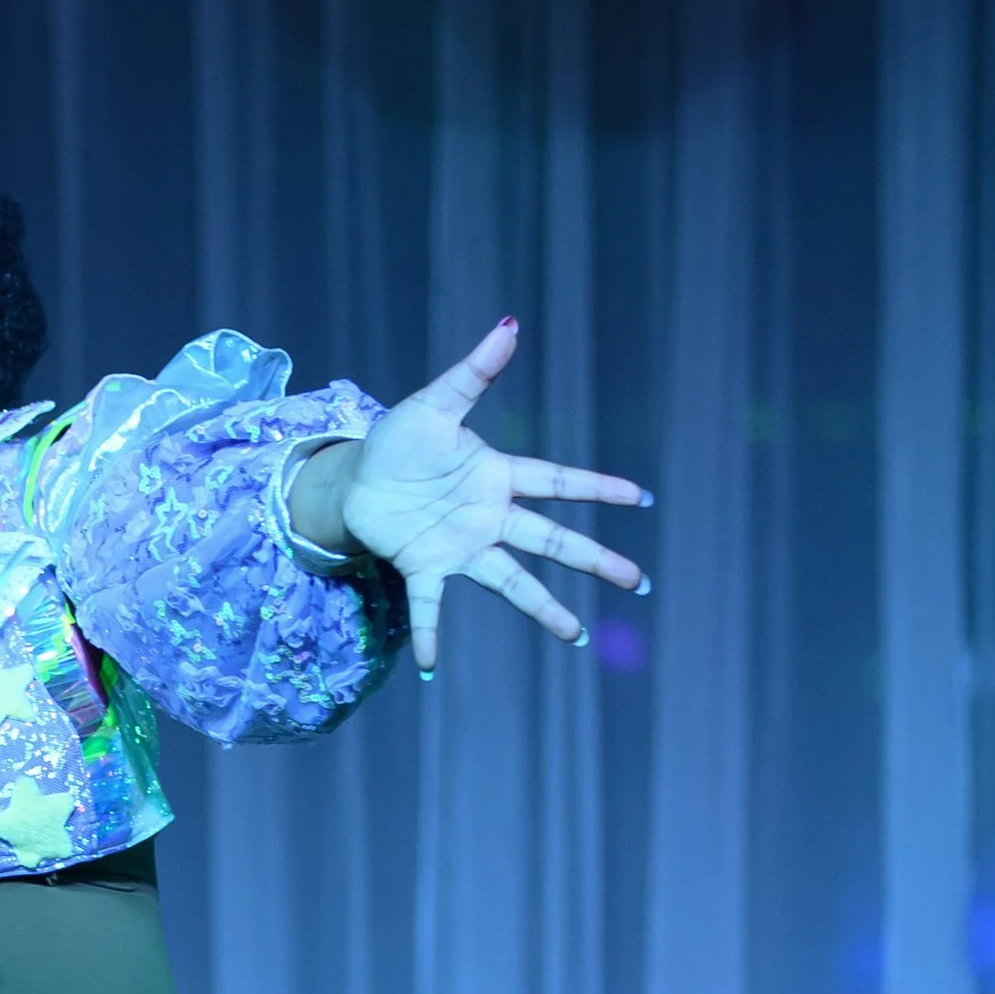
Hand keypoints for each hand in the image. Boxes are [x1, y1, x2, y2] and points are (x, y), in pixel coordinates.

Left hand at [306, 317, 650, 672]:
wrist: (354, 477)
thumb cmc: (399, 441)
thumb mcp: (434, 404)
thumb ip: (473, 374)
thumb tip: (508, 326)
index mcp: (497, 477)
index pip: (558, 482)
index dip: (598, 488)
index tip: (640, 497)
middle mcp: (489, 517)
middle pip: (551, 542)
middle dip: (594, 560)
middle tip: (636, 580)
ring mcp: (460, 547)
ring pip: (512, 582)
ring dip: (543, 609)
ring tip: (576, 636)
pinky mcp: (423, 567)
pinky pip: (430, 606)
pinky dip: (431, 635)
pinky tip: (433, 667)